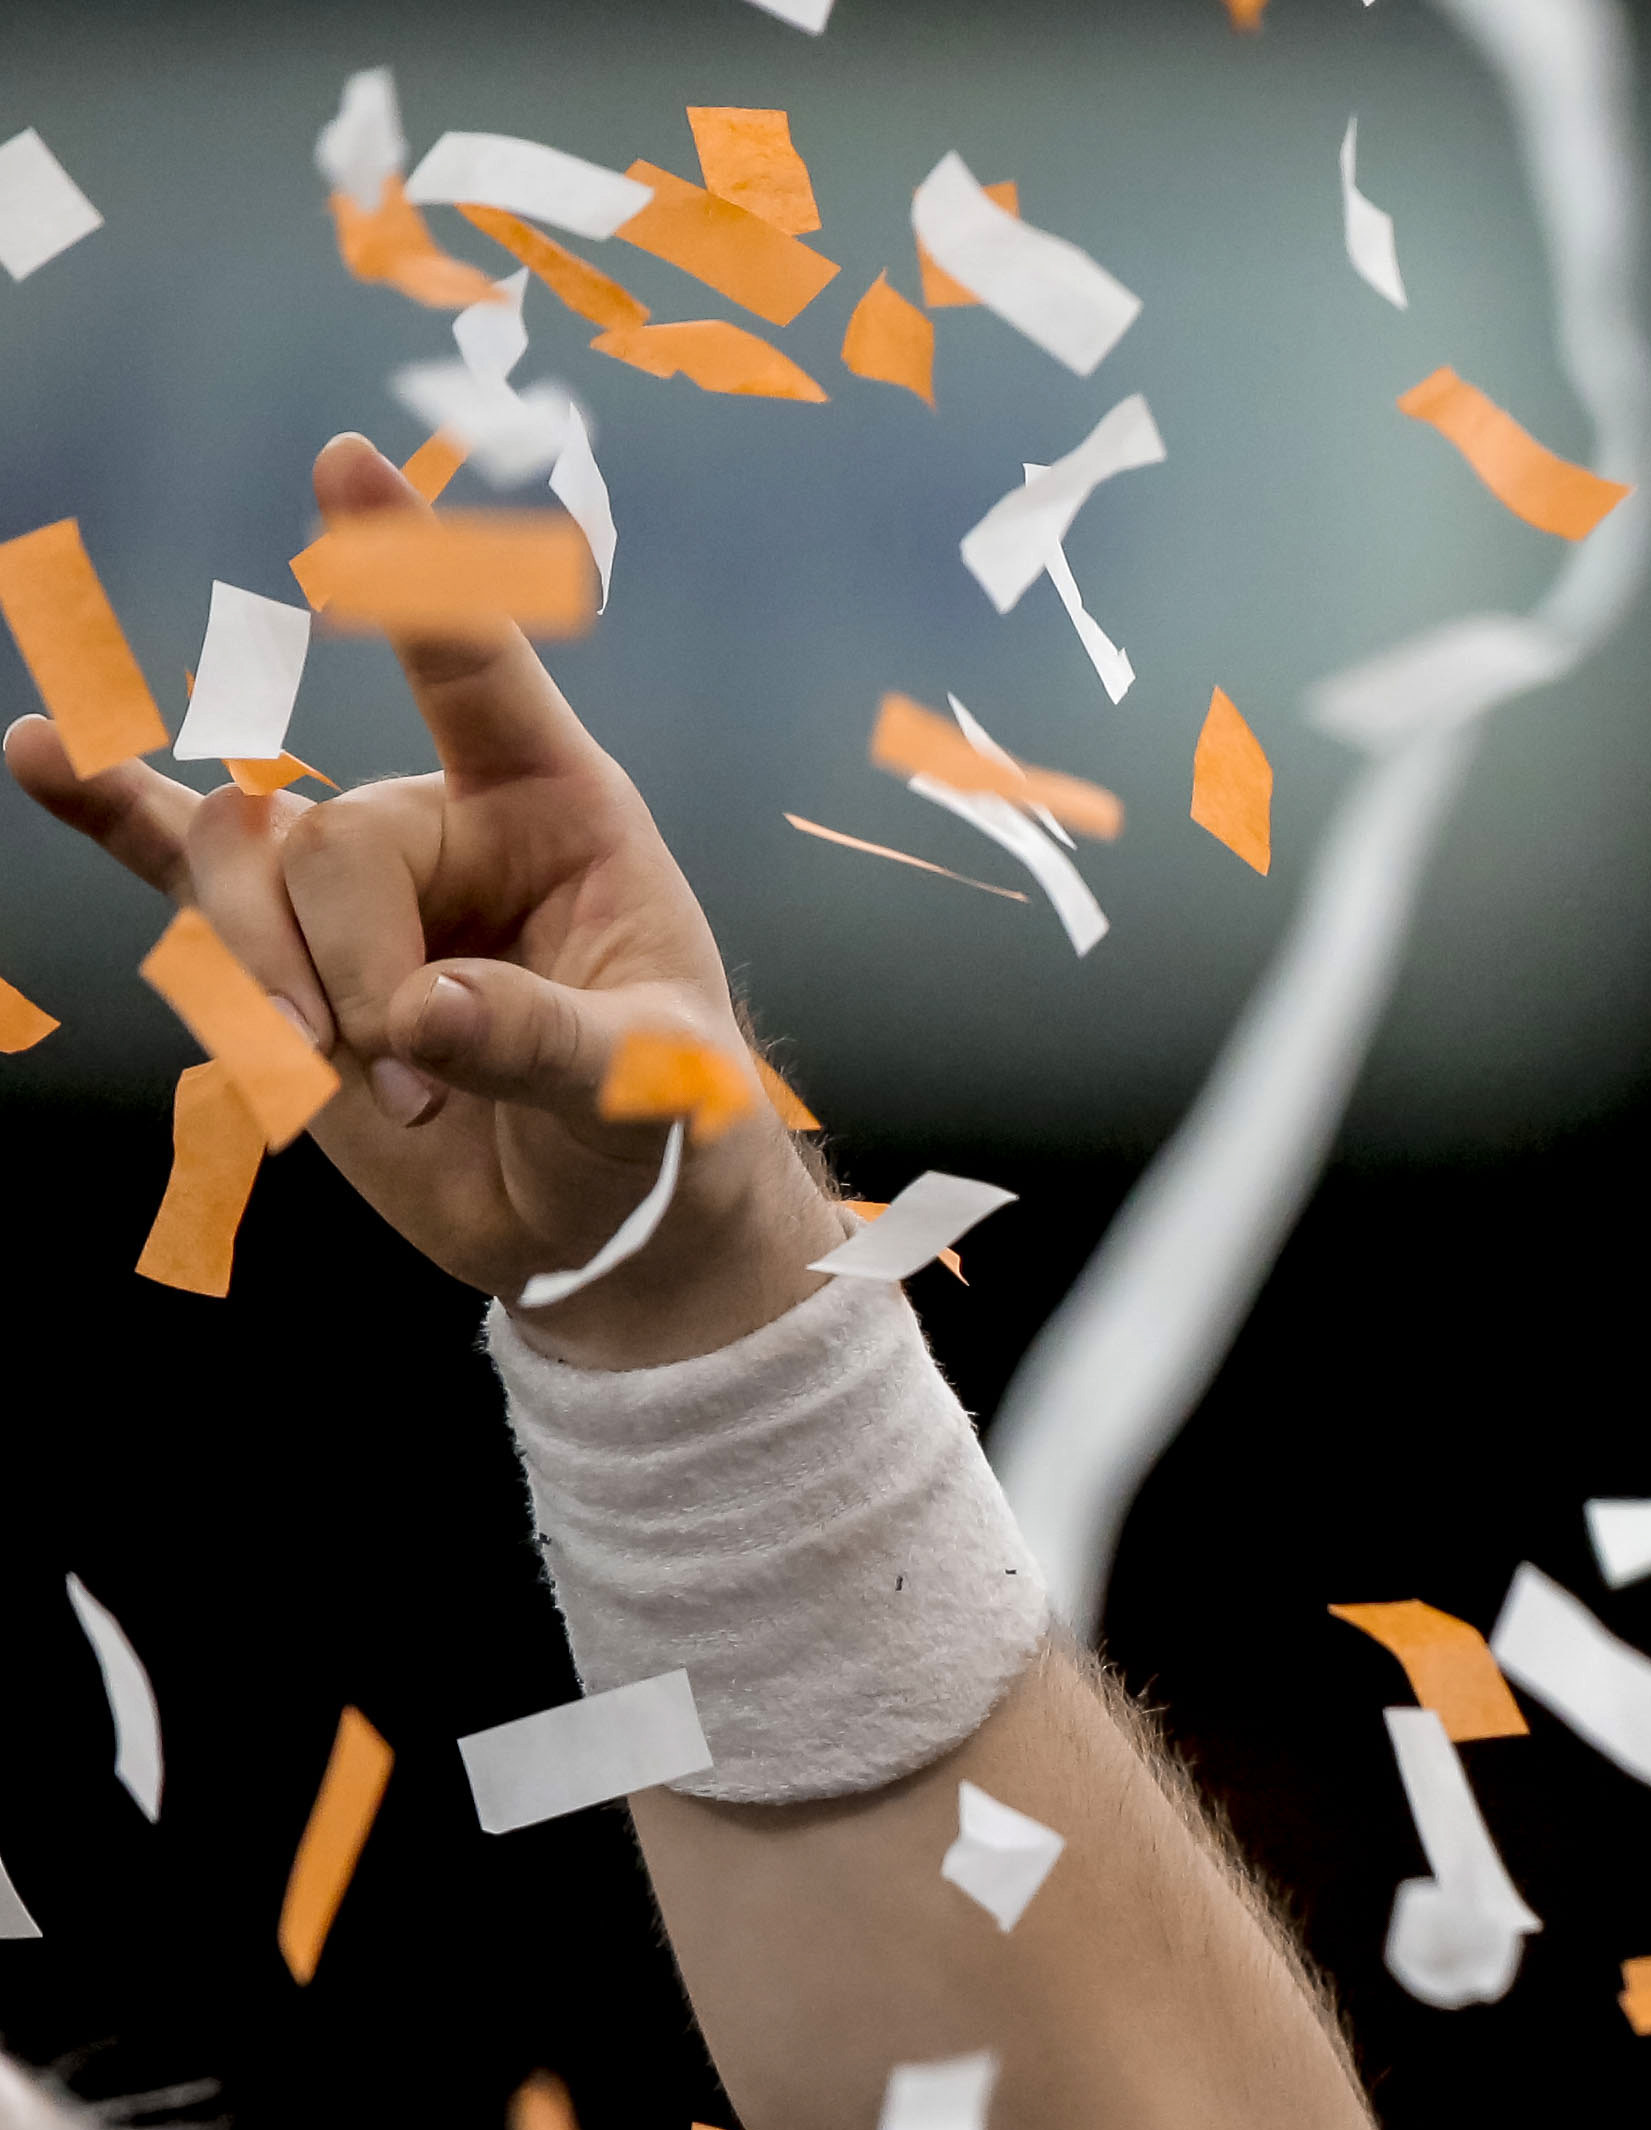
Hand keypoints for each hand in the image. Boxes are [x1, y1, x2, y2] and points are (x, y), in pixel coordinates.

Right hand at [7, 434, 834, 1369]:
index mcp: (559, 813)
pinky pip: (176, 864)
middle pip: (325, 840)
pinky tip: (38, 755)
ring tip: (356, 1079)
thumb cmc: (662, 1128)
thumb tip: (419, 1010)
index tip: (341, 457)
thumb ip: (548, 1043)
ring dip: (268, 983)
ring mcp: (352, 887)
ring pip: (239, 876)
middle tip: (417, 1072)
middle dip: (341, 963)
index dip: (411, 572)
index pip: (477, 672)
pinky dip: (105, 813)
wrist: (599, 1224)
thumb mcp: (652, 1090)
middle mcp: (442, 825)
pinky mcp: (282, 953)